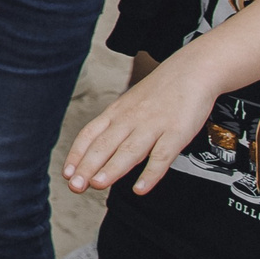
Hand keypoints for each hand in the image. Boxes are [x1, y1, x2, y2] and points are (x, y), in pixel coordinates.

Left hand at [63, 57, 219, 196]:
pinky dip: (151, 173)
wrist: (192, 70)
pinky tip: (140, 188)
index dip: (77, 154)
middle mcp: (130, 119)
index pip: (90, 134)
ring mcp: (153, 125)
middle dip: (87, 166)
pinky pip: (162, 156)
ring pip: (128, 150)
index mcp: (116, 112)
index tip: (66, 173)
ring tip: (97, 185)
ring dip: (111, 169)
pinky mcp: (176, 133)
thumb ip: (116, 126)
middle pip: (104, 145)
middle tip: (74, 186)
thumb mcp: (130, 104)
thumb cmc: (160, 92)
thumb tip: (100, 150)